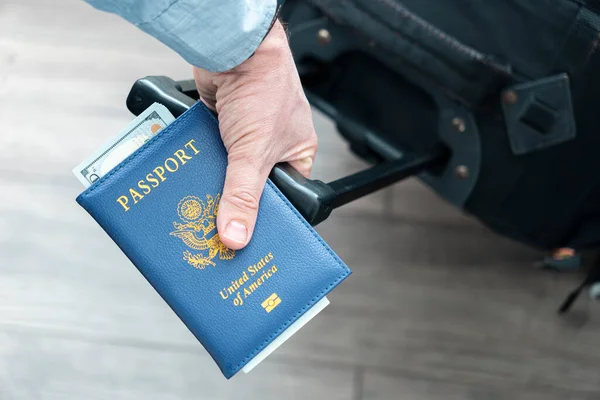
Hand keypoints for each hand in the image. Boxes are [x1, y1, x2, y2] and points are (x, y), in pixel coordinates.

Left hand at [194, 20, 316, 249]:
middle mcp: (271, 147)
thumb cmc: (264, 87)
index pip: (283, 198)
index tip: (244, 237)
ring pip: (225, 172)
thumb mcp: (254, 152)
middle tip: (215, 224)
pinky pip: (208, 154)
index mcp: (295, 155)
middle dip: (232, 200)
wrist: (234, 49)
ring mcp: (243, 137)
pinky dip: (199, 162)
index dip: (265, 217)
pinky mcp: (219, 127)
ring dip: (212, 181)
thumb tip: (235, 234)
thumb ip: (242, 195)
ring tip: (198, 201)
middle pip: (249, 187)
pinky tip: (188, 174)